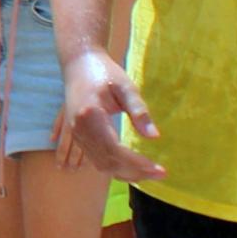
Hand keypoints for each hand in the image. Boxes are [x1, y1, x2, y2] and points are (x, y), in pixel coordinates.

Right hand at [57, 49, 160, 181]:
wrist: (79, 63)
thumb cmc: (104, 71)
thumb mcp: (126, 86)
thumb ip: (139, 111)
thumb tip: (155, 137)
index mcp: (91, 116)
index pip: (115, 149)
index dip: (137, 163)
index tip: (159, 169)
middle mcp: (79, 129)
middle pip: (107, 162)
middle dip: (135, 172)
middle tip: (160, 174)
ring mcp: (76, 134)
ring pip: (100, 165)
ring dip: (125, 173)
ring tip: (149, 173)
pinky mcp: (78, 136)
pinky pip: (96, 159)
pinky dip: (115, 167)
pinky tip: (132, 168)